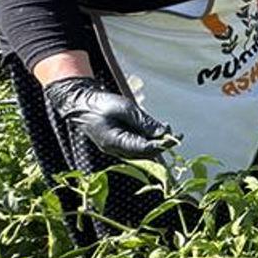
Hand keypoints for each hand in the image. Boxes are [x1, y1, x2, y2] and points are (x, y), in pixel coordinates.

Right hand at [43, 77, 177, 159]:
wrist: (80, 103)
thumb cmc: (100, 104)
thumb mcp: (125, 108)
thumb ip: (144, 122)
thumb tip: (163, 132)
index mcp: (115, 143)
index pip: (144, 149)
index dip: (162, 144)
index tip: (176, 137)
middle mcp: (116, 149)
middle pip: (144, 153)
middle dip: (161, 144)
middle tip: (174, 133)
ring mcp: (116, 147)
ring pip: (142, 150)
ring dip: (155, 140)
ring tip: (166, 128)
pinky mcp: (118, 141)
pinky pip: (136, 144)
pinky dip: (147, 137)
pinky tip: (155, 128)